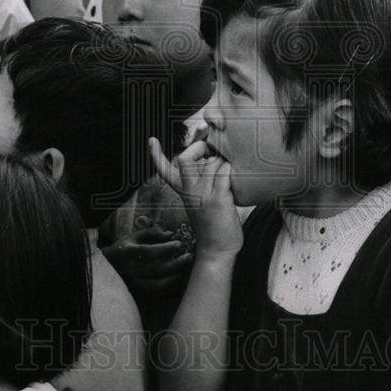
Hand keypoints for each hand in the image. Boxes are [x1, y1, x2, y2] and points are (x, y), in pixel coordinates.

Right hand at [102, 223, 192, 292]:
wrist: (106, 268)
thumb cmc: (124, 248)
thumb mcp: (134, 236)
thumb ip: (152, 233)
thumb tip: (170, 234)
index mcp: (127, 252)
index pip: (148, 252)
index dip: (165, 249)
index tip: (179, 244)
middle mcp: (129, 270)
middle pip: (155, 270)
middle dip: (175, 264)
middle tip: (190, 256)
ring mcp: (132, 284)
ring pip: (157, 285)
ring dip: (174, 277)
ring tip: (185, 269)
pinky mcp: (136, 293)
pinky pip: (155, 294)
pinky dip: (168, 287)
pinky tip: (177, 278)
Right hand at [149, 138, 242, 256]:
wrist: (217, 251)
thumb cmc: (213, 224)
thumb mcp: (198, 202)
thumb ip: (200, 182)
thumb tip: (210, 158)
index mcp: (183, 191)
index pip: (164, 170)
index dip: (156, 154)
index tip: (151, 140)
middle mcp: (190, 191)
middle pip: (184, 158)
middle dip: (200, 146)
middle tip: (214, 152)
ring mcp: (203, 195)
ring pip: (211, 162)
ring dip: (224, 160)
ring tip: (231, 171)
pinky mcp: (219, 199)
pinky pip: (225, 173)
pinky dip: (232, 168)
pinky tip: (239, 176)